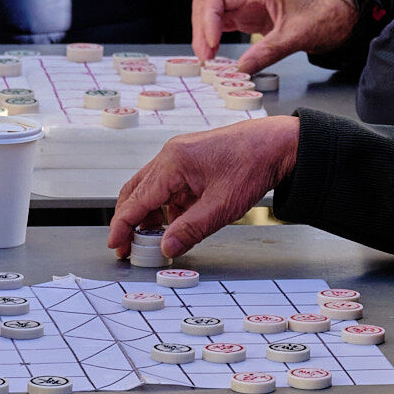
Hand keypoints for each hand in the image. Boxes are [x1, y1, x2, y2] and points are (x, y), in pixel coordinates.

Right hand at [107, 115, 300, 261]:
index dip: (123, 225)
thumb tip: (166, 248)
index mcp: (173, 162)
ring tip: (147, 241)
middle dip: (128, 220)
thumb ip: (191, 229)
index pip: (137, 199)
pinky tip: (173, 224)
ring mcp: (181, 156)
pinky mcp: (191, 161)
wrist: (278, 145)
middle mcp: (171, 155)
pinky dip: (165, 207)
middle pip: (136, 191)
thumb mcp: (221, 206)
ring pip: (151, 189)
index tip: (115, 244)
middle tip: (124, 246)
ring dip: (147, 214)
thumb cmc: (253, 165)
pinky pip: (169, 186)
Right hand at [190, 0, 359, 70]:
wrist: (340, 16)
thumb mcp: (297, 37)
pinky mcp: (249, 16)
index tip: (211, 44)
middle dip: (201, 28)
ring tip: (208, 58)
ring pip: (212, 11)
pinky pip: (223, 22)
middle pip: (209, 1)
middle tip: (205, 57)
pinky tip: (216, 53)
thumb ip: (268, 52)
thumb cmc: (324, 17)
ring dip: (204, 33)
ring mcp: (248, 4)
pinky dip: (214, 37)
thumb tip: (241, 69)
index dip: (208, 18)